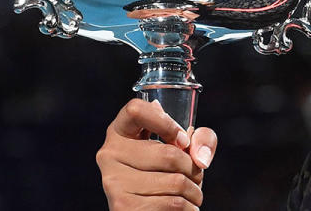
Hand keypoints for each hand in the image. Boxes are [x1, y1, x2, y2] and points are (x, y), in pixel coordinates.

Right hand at [97, 98, 217, 209]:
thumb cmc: (167, 173)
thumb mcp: (186, 147)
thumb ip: (201, 138)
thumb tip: (199, 157)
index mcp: (120, 131)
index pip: (135, 110)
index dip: (166, 122)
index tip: (183, 140)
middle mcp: (110, 154)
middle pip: (168, 154)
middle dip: (193, 168)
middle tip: (195, 175)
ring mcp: (113, 182)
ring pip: (175, 182)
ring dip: (194, 190)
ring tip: (190, 193)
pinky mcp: (123, 207)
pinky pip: (172, 203)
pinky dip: (189, 207)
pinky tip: (184, 207)